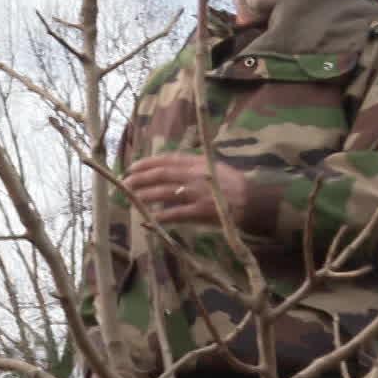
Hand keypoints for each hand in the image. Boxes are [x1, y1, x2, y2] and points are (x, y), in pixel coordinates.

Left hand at [123, 153, 249, 225]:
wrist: (251, 200)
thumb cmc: (232, 183)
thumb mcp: (213, 165)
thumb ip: (193, 163)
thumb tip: (170, 165)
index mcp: (197, 163)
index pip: (167, 160)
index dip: (147, 163)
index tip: (132, 166)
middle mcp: (195, 175)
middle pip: (162, 174)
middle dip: (141, 178)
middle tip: (125, 182)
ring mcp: (197, 193)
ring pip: (165, 192)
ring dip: (146, 195)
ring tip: (131, 197)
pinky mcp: (200, 211)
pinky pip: (176, 213)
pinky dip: (161, 216)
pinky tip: (149, 218)